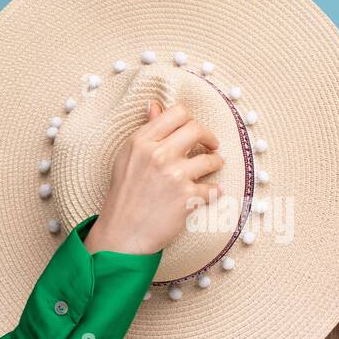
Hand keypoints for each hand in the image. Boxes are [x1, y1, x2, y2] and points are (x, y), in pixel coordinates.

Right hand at [83, 101, 224, 254]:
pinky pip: (213, 188)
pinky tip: (212, 192)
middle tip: (212, 145)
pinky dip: (214, 191)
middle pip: (197, 129)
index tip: (195, 131)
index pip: (177, 113)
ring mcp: (174, 176)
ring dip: (216, 163)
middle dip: (209, 137)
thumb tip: (155, 105)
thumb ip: (146, 131)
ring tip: (215, 166)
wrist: (122, 234)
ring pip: (211, 159)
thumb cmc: (124, 195)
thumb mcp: (127, 157)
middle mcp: (159, 154)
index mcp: (142, 141)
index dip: (191, 120)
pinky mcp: (187, 198)